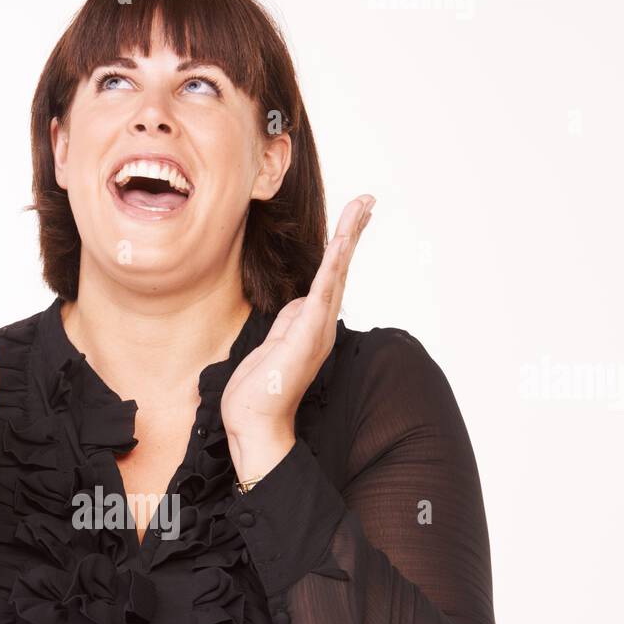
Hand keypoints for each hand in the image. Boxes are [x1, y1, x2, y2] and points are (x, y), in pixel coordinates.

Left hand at [221, 194, 374, 474]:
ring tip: (361, 208)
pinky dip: (334, 264)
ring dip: (348, 238)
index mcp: (312, 327)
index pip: (329, 279)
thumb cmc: (259, 393)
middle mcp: (321, 326)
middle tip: (367, 201)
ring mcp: (316, 330)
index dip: (341, 248)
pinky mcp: (307, 335)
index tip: (351, 220)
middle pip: (340, 269)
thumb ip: (288, 322)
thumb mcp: (272, 346)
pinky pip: (323, 291)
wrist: (255, 423)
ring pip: (336, 274)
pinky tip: (342, 241)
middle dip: (352, 232)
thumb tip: (299, 303)